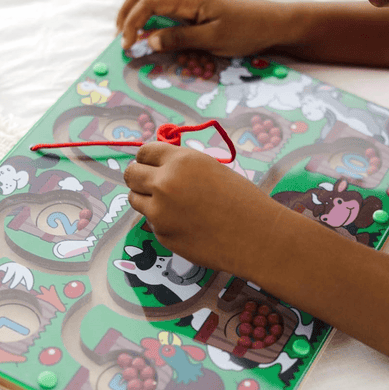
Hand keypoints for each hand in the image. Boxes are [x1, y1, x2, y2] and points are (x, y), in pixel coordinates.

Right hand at [116, 0, 289, 56]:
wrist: (273, 23)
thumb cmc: (247, 31)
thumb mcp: (212, 40)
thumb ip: (180, 39)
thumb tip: (150, 40)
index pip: (148, 3)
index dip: (132, 23)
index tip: (128, 46)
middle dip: (128, 10)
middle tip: (121, 35)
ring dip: (139, 6)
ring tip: (133, 28)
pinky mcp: (200, 3)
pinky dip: (154, 7)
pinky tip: (155, 24)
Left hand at [123, 142, 280, 274]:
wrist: (257, 237)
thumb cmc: (242, 200)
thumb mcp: (210, 168)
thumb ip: (182, 166)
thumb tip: (158, 166)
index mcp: (180, 161)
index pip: (144, 152)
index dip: (147, 158)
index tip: (150, 164)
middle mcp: (165, 183)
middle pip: (131, 174)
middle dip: (138, 177)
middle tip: (149, 183)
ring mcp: (160, 212)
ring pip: (135, 199)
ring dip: (146, 199)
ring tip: (170, 204)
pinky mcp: (162, 235)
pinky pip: (151, 223)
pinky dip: (162, 222)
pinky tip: (186, 224)